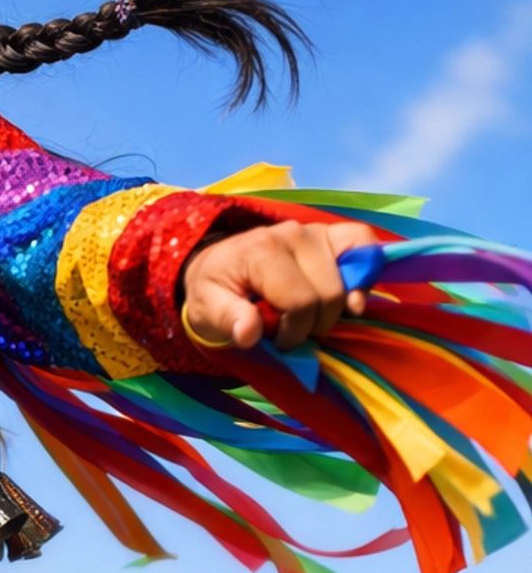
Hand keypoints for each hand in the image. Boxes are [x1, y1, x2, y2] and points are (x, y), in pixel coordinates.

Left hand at [181, 218, 377, 350]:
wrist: (216, 266)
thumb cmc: (213, 292)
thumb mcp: (206, 311)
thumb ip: (227, 320)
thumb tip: (249, 333)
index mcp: (263, 251)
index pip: (301, 304)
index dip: (293, 333)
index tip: (276, 341)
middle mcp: (294, 234)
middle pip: (330, 296)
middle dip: (313, 326)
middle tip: (289, 330)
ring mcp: (315, 231)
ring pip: (349, 281)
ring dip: (334, 310)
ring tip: (306, 315)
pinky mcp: (331, 234)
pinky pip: (365, 245)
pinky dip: (363, 274)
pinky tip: (347, 296)